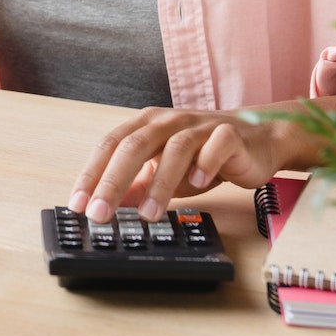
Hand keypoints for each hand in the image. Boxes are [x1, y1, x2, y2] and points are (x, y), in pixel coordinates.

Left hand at [68, 106, 289, 222]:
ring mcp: (200, 125)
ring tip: (148, 214)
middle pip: (134, 146)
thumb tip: (104, 206)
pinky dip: (205, 164)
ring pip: (174, 148)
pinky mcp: (230, 135)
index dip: (92, 174)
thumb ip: (136, 184)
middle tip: (100, 214)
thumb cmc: (204, 156)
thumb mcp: (163, 171)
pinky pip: (215, 146)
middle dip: (113, 181)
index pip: (110, 145)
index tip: (79, 204)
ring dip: (159, 184)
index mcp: (147, 125)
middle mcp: (169, 121)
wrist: (257, 141)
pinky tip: (198, 184)